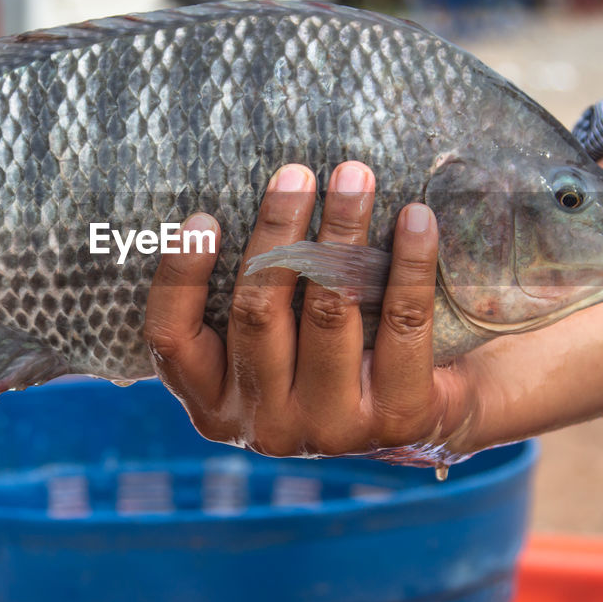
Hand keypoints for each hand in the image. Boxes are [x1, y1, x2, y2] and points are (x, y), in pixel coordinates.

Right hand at [143, 161, 472, 463]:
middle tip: (296, 173)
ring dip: (342, 230)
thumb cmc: (336, 357)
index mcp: (215, 403)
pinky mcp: (396, 417)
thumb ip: (253, 295)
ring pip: (328, 308)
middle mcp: (265, 425)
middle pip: (257, 311)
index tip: (202, 217)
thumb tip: (250, 196)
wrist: (429, 421)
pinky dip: (409, 262)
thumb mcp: (276, 344)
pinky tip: (416, 219)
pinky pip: (401, 322)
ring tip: (355, 178)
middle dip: (277, 229)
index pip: (173, 337)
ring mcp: (330, 427)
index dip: (180, 275)